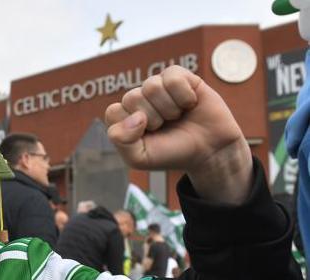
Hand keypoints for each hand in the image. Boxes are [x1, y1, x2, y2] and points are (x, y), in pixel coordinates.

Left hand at [106, 66, 252, 204]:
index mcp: (126, 117)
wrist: (209, 151)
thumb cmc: (171, 154)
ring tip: (178, 116)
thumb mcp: (139, 158)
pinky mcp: (181, 78)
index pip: (113, 112)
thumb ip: (121, 141)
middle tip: (165, 127)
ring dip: (168, 108)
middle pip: (131, 98)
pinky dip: (183, 95)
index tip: (147, 137)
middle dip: (152, 118)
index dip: (130, 126)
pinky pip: (172, 77)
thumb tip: (134, 116)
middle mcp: (140, 100)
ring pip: (151, 86)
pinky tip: (190, 104)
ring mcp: (160, 88)